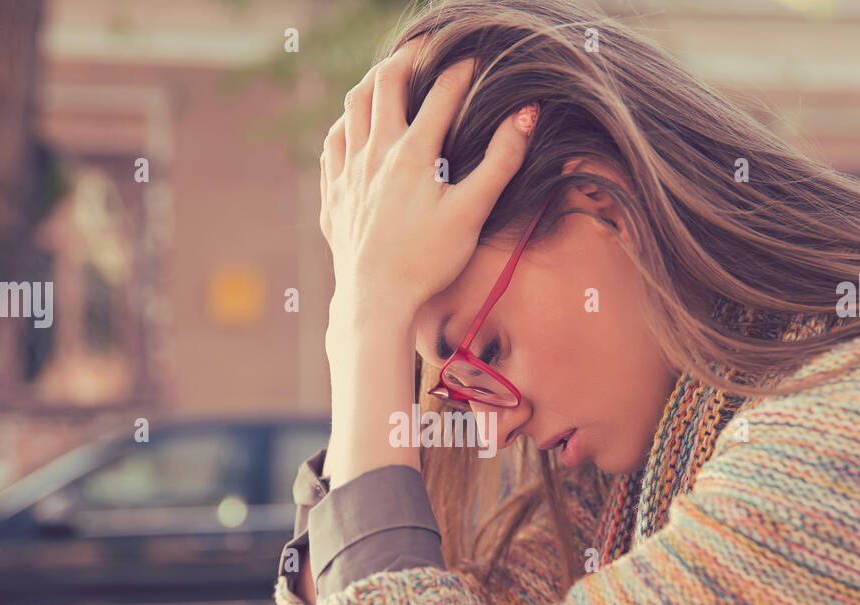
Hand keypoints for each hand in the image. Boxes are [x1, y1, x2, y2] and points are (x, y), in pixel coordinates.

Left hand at [319, 37, 537, 340]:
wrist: (374, 301)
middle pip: (384, 82)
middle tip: (425, 49)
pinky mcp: (334, 194)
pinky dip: (346, 124)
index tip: (477, 59)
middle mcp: (374, 153)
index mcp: (412, 153)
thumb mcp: (472, 211)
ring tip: (388, 75)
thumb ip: (501, 160)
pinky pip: (332, 144)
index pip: (441, 93)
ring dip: (371, 83)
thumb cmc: (427, 261)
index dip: (462, 70)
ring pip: (352, 107)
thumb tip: (527, 114)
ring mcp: (348, 172)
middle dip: (407, 58)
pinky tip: (354, 128)